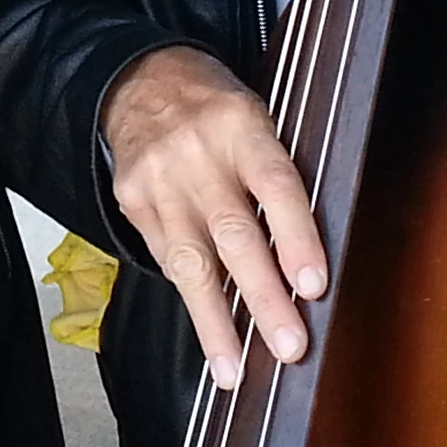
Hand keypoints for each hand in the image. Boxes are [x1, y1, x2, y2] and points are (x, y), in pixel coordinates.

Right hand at [101, 44, 326, 390]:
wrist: (140, 78)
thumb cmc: (216, 107)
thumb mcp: (256, 116)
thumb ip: (277, 173)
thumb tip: (310, 255)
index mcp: (241, 124)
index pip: (275, 184)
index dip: (297, 236)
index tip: (314, 285)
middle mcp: (197, 154)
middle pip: (234, 233)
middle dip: (264, 296)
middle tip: (290, 345)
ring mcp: (160, 180)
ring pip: (190, 260)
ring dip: (216, 321)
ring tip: (236, 368)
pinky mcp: (132, 201)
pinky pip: (166, 260)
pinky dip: (191, 302)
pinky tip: (210, 337)